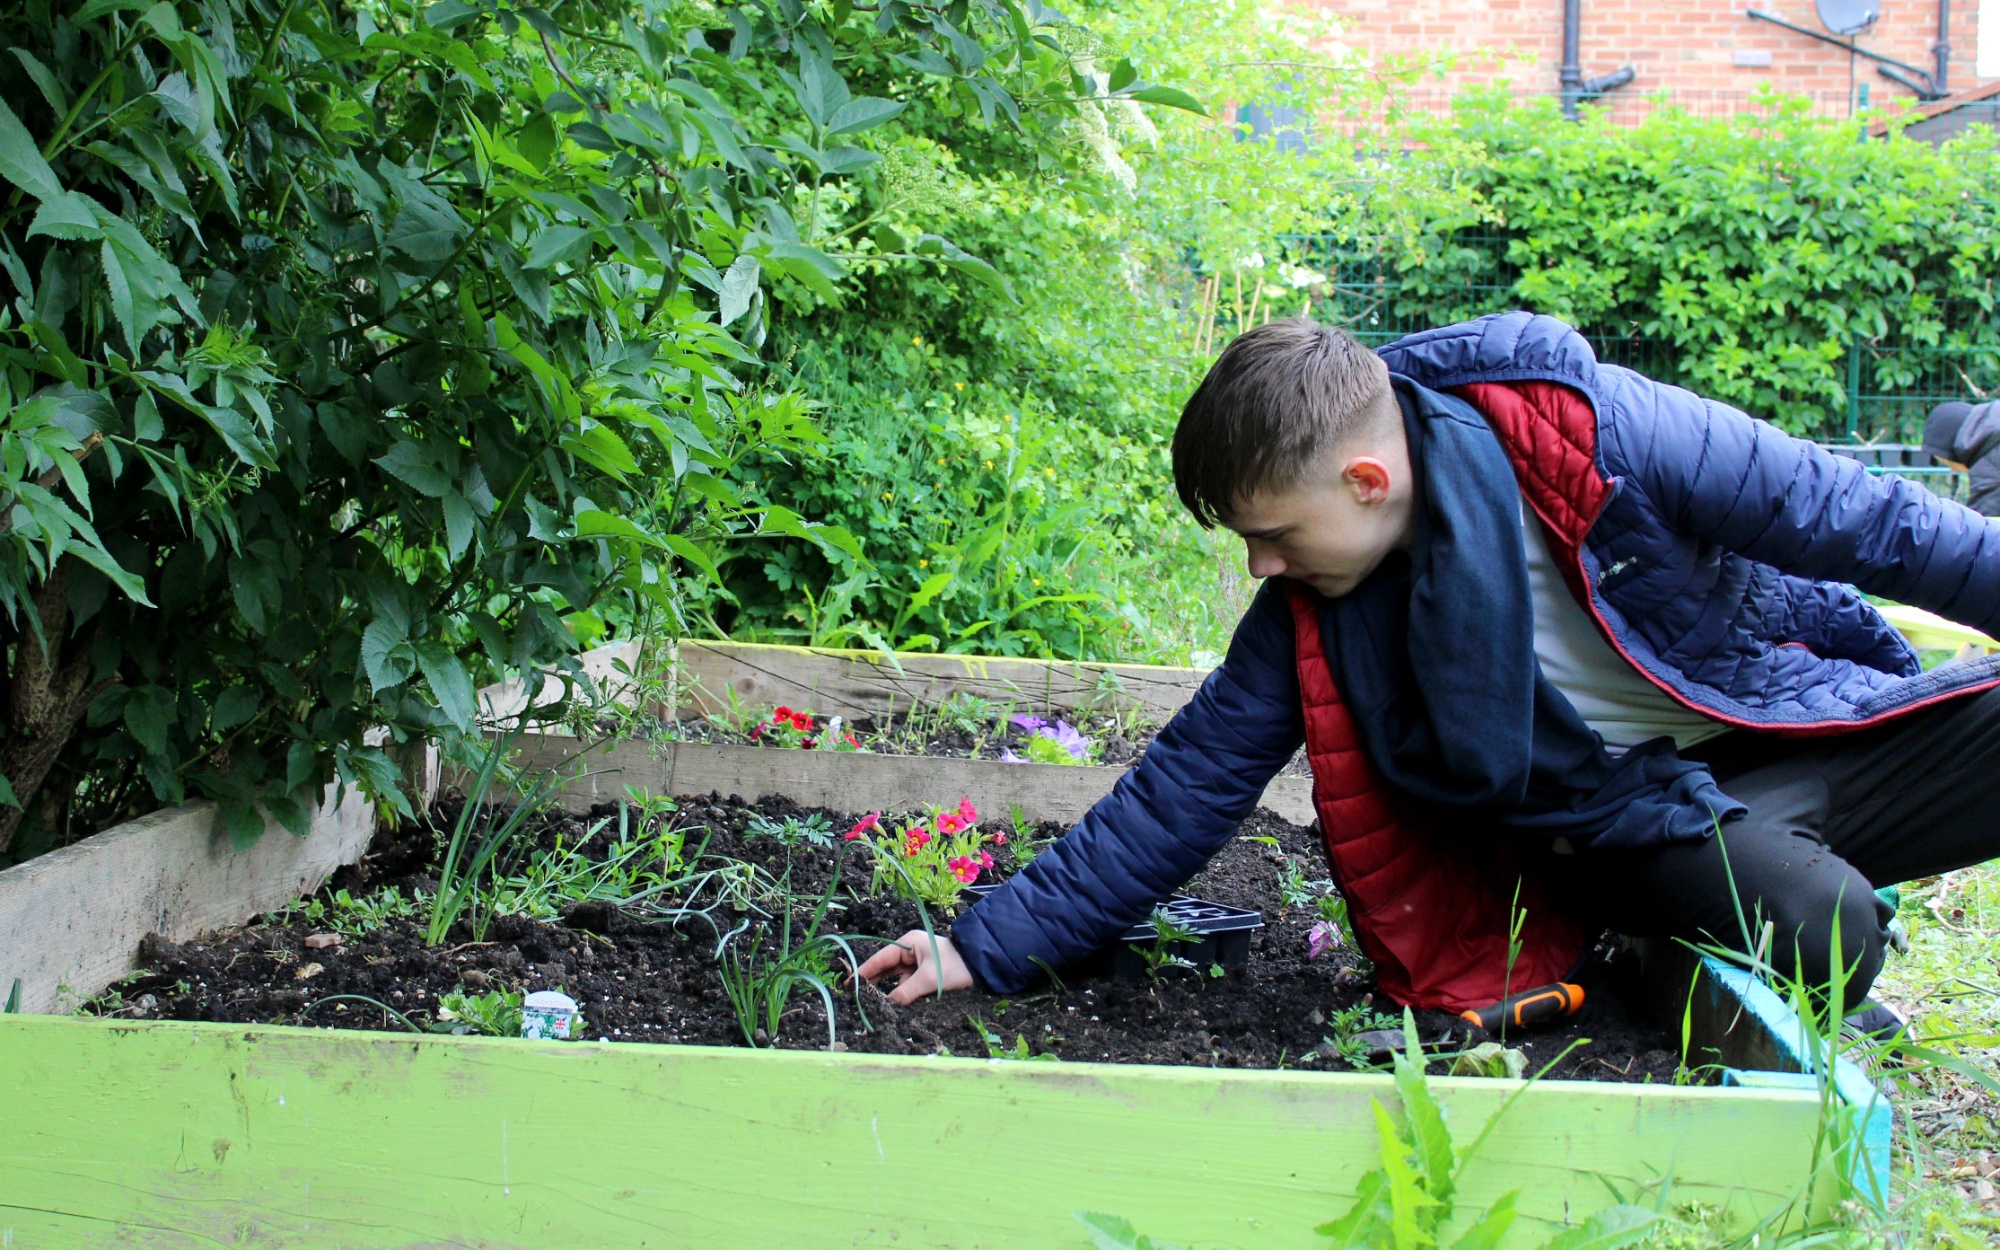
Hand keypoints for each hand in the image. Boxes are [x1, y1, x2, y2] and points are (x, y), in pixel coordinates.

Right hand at [858, 930, 972, 1004]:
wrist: (980, 966)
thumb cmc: (955, 965)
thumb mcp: (930, 979)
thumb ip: (906, 992)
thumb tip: (887, 1006)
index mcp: (908, 943)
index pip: (880, 958)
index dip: (864, 971)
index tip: (850, 984)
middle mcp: (909, 950)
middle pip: (885, 967)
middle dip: (872, 982)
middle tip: (856, 997)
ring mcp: (916, 961)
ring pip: (894, 977)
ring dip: (885, 989)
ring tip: (869, 1003)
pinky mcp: (923, 972)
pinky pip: (905, 983)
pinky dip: (898, 992)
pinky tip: (890, 1004)